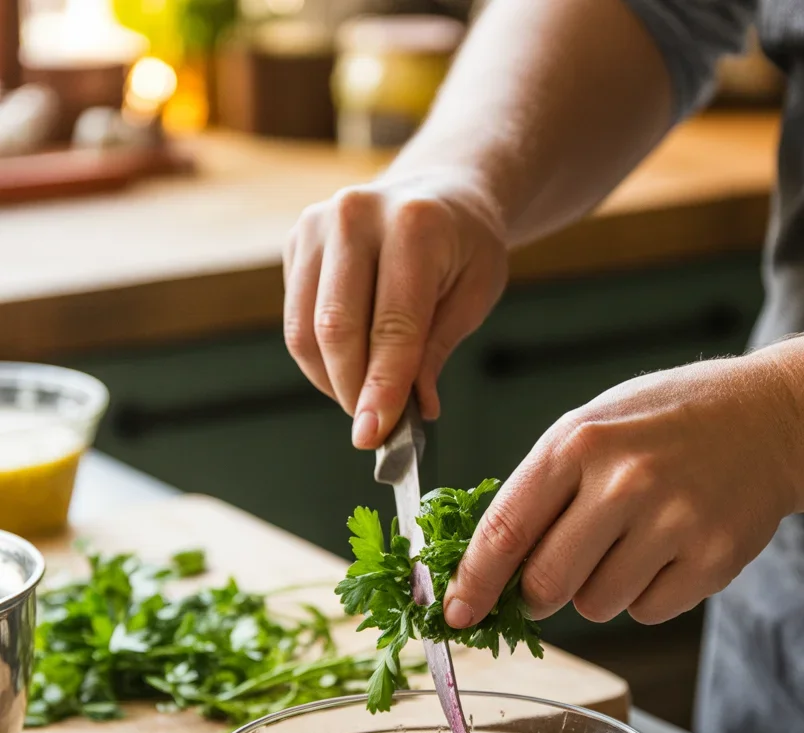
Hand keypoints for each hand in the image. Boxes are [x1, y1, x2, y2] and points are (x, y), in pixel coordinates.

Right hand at [282, 169, 508, 448]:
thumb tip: (414, 411)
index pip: (392, 325)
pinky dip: (319, 361)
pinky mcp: (295, 245)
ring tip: (364, 399)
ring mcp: (316, 227)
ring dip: (331, 382)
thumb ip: (438, 350)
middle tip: (372, 428)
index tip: (374, 434)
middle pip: (336, 329)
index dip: (382, 387)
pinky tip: (350, 368)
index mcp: (413, 225)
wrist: (440, 193)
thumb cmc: (464, 248)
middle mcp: (356, 216)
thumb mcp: (475, 295)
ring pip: (305, 332)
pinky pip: (295, 322)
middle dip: (352, 391)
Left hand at [444, 356, 798, 627]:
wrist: (770, 418)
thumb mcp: (591, 427)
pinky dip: (646, 595)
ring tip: (631, 540)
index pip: (505, 531)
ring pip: (595, 606)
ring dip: (598, 590)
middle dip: (534, 596)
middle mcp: (625, 481)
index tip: (455, 614)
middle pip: (545, 584)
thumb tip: (485, 567)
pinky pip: (647, 612)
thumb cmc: (665, 423)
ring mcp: (674, 521)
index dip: (473, 583)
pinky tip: (667, 550)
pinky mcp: (714, 559)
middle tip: (548, 581)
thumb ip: (540, 491)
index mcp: (578, 442)